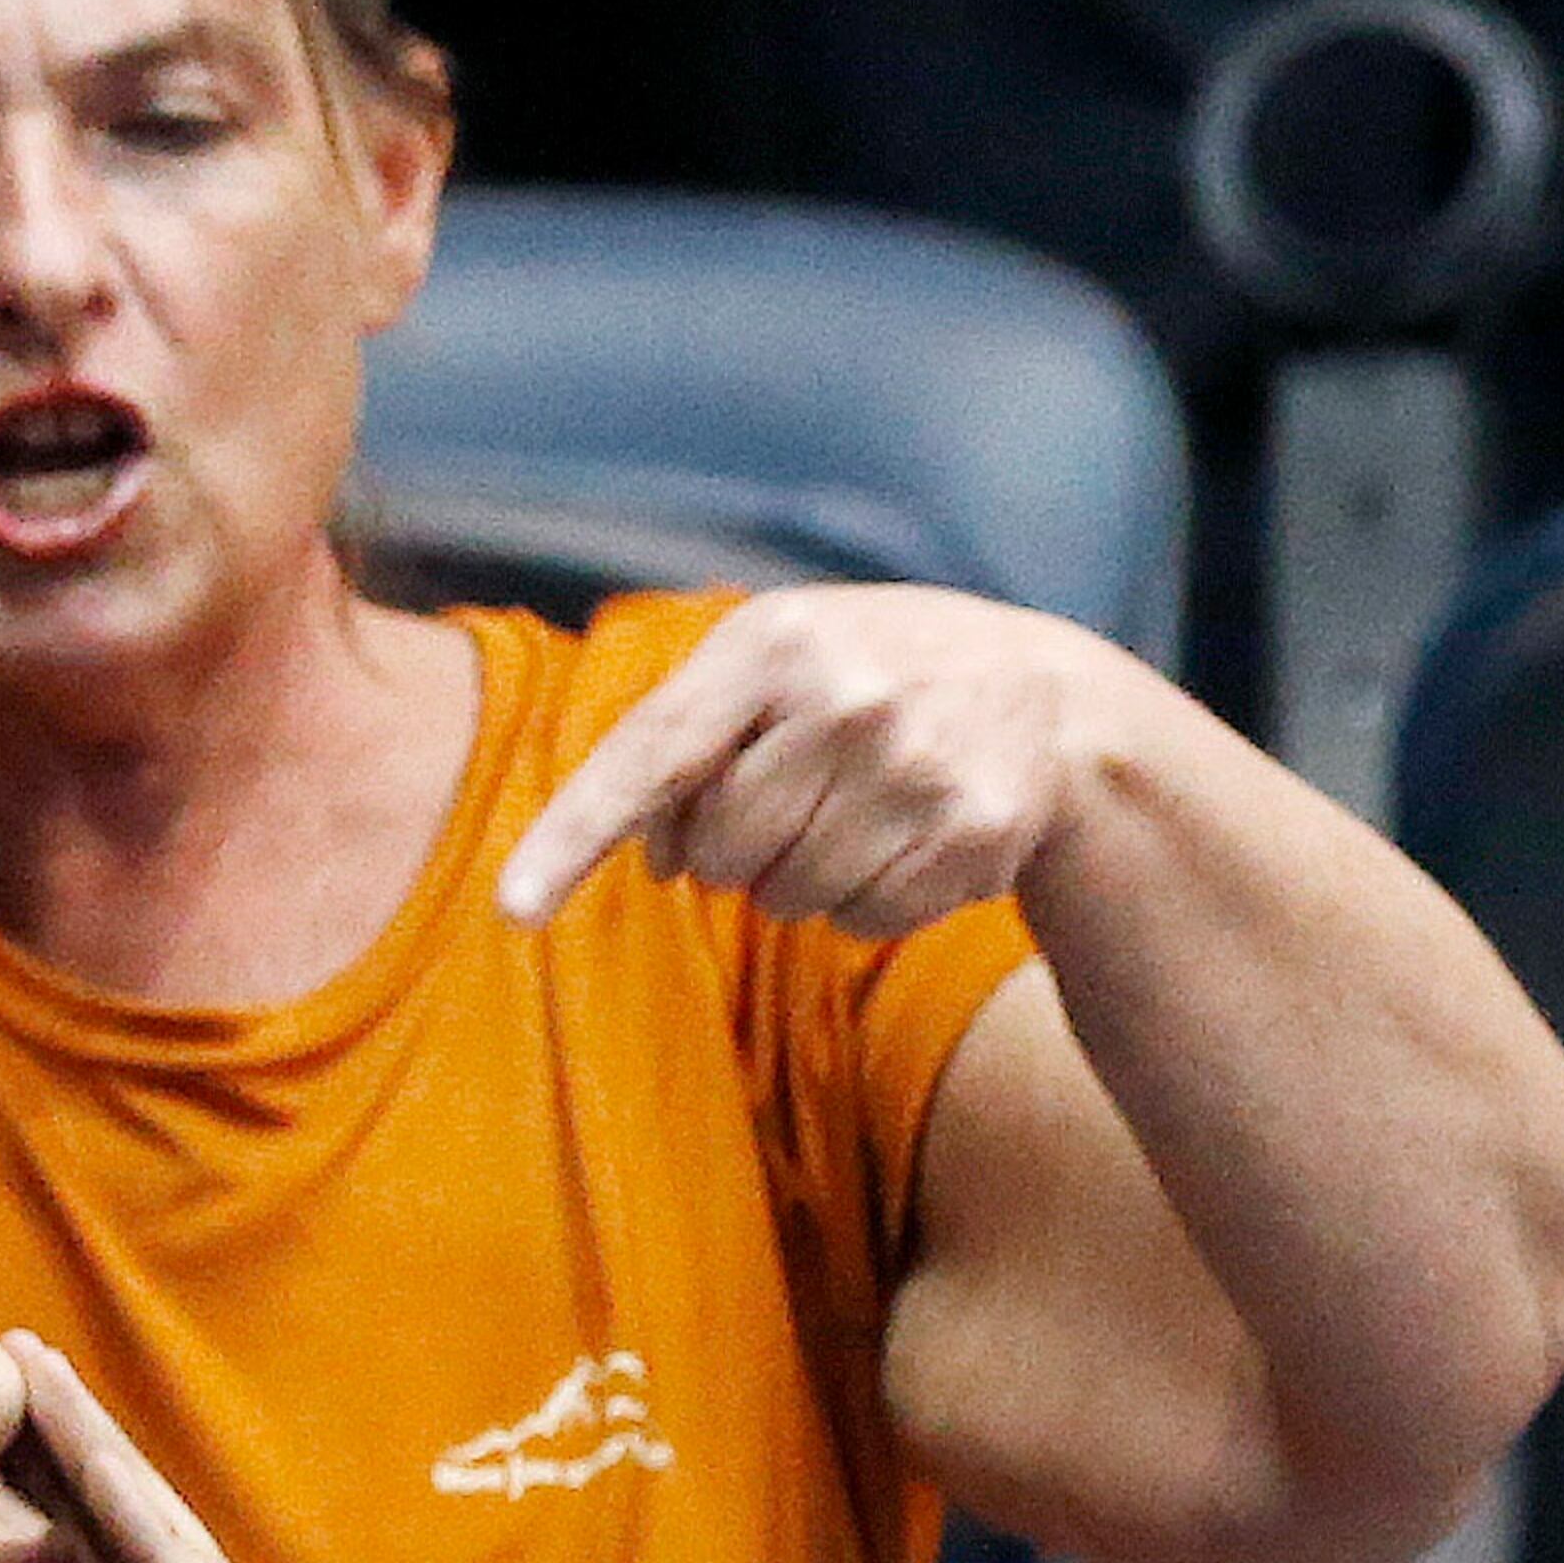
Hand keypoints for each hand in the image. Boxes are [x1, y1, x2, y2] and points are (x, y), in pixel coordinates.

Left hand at [499, 587, 1130, 938]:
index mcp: (777, 641)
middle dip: (728, 850)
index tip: (514, 911)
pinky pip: (859, 920)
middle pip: (715, 851)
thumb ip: (688, 734)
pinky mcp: (974, 836)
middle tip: (786, 799)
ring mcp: (919, 769)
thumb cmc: (871, 675)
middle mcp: (849, 699)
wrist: (1050, 694)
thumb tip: (648, 854)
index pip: (652, 754)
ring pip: (785, 898)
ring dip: (797, 879)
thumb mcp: (781, 659)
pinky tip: (906, 838)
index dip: (574, 838)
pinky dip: (863, 900)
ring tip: (855, 811)